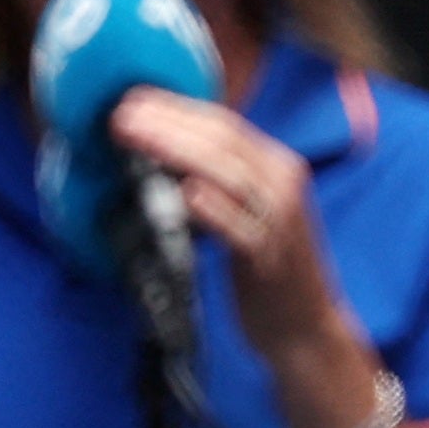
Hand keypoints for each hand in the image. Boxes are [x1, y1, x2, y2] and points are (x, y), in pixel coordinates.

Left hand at [103, 85, 351, 382]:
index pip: (224, 124)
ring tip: (138, 140)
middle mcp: (284, 185)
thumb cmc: (267, 270)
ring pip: (230, 176)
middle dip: (169, 123)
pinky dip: (216, 209)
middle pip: (224, 141)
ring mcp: (280, 222)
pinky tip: (188, 194)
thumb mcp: (249, 213)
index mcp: (277, 168)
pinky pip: (242, 230)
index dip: (177, 108)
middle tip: (121, 114)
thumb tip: (160, 156)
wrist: (306, 328)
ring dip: (179, 153)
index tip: (131, 99)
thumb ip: (219, 183)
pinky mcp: (271, 261)